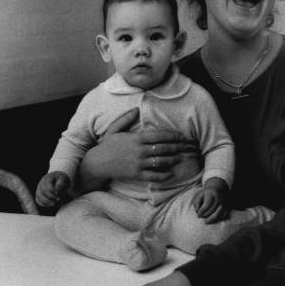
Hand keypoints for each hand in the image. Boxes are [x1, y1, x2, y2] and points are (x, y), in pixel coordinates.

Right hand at [36, 171, 70, 207]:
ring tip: (54, 204)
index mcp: (48, 178)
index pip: (47, 184)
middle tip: (59, 199)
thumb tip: (57, 188)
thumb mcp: (64, 178)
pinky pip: (38, 200)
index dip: (52, 190)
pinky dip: (43, 204)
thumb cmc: (62, 180)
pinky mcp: (39, 195)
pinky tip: (50, 205)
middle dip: (51, 196)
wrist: (59, 181)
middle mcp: (42, 183)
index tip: (58, 193)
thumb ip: (62, 183)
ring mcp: (39, 189)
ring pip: (39, 196)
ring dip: (46, 201)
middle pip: (43, 191)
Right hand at [79, 108, 198, 188]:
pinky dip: (163, 175)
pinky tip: (170, 173)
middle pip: (163, 148)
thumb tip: (136, 109)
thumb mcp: (114, 129)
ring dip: (172, 160)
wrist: (97, 163)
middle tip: (187, 146)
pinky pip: (153, 176)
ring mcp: (138, 163)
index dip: (172, 136)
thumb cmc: (107, 145)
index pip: (159, 136)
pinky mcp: (136, 174)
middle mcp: (139, 151)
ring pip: (160, 162)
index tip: (181, 136)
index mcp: (136, 138)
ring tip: (180, 158)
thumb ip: (125, 119)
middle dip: (177, 147)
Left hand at [192, 178, 228, 223]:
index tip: (198, 214)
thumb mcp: (200, 195)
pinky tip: (212, 220)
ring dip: (211, 219)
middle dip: (205, 215)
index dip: (201, 211)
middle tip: (200, 216)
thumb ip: (196, 202)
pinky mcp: (226, 207)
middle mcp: (218, 199)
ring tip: (205, 222)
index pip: (207, 205)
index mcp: (211, 195)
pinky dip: (217, 219)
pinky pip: (222, 215)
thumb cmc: (207, 194)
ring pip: (218, 214)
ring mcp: (223, 203)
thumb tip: (197, 211)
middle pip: (212, 210)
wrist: (218, 190)